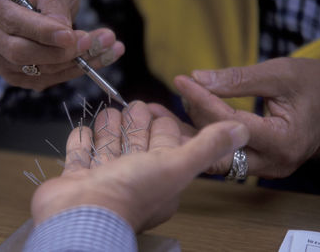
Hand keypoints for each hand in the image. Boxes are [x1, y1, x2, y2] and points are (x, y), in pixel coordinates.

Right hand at [0, 0, 124, 90]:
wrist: (34, 0)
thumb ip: (54, 6)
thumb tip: (64, 34)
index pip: (15, 23)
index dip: (44, 33)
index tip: (71, 37)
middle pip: (21, 53)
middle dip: (61, 52)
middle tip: (92, 43)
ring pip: (37, 71)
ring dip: (77, 64)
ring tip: (108, 48)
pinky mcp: (15, 74)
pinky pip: (45, 80)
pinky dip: (73, 72)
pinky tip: (97, 60)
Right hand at [30, 101, 248, 231]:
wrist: (81, 215)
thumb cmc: (130, 193)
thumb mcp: (176, 165)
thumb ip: (208, 146)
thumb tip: (242, 130)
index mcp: (159, 176)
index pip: (163, 143)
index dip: (161, 124)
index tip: (155, 106)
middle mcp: (132, 178)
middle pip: (134, 142)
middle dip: (133, 121)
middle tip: (132, 104)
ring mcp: (103, 178)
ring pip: (108, 145)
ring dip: (108, 128)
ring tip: (108, 112)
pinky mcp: (77, 178)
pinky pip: (80, 155)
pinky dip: (81, 142)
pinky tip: (82, 129)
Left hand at [173, 57, 319, 178]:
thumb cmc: (316, 85)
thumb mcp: (279, 74)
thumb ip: (238, 79)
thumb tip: (198, 78)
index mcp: (282, 140)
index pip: (229, 121)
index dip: (202, 99)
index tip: (180, 81)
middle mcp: (274, 163)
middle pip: (219, 148)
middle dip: (192, 126)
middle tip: (169, 105)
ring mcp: (268, 168)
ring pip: (221, 155)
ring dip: (199, 133)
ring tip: (177, 109)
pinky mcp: (263, 164)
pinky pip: (229, 154)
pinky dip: (212, 137)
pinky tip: (195, 119)